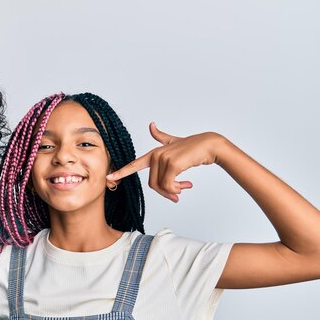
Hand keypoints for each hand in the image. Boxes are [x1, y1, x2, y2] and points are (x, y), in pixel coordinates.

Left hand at [108, 122, 225, 201]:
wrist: (210, 145)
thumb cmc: (193, 147)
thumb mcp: (174, 142)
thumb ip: (161, 137)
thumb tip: (151, 125)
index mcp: (154, 153)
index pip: (134, 164)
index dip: (121, 172)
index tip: (109, 177)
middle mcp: (156, 155)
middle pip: (152, 184)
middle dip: (165, 193)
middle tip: (177, 194)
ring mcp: (163, 159)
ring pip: (161, 186)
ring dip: (174, 191)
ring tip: (185, 187)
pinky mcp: (172, 164)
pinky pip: (168, 185)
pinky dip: (177, 189)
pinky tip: (187, 185)